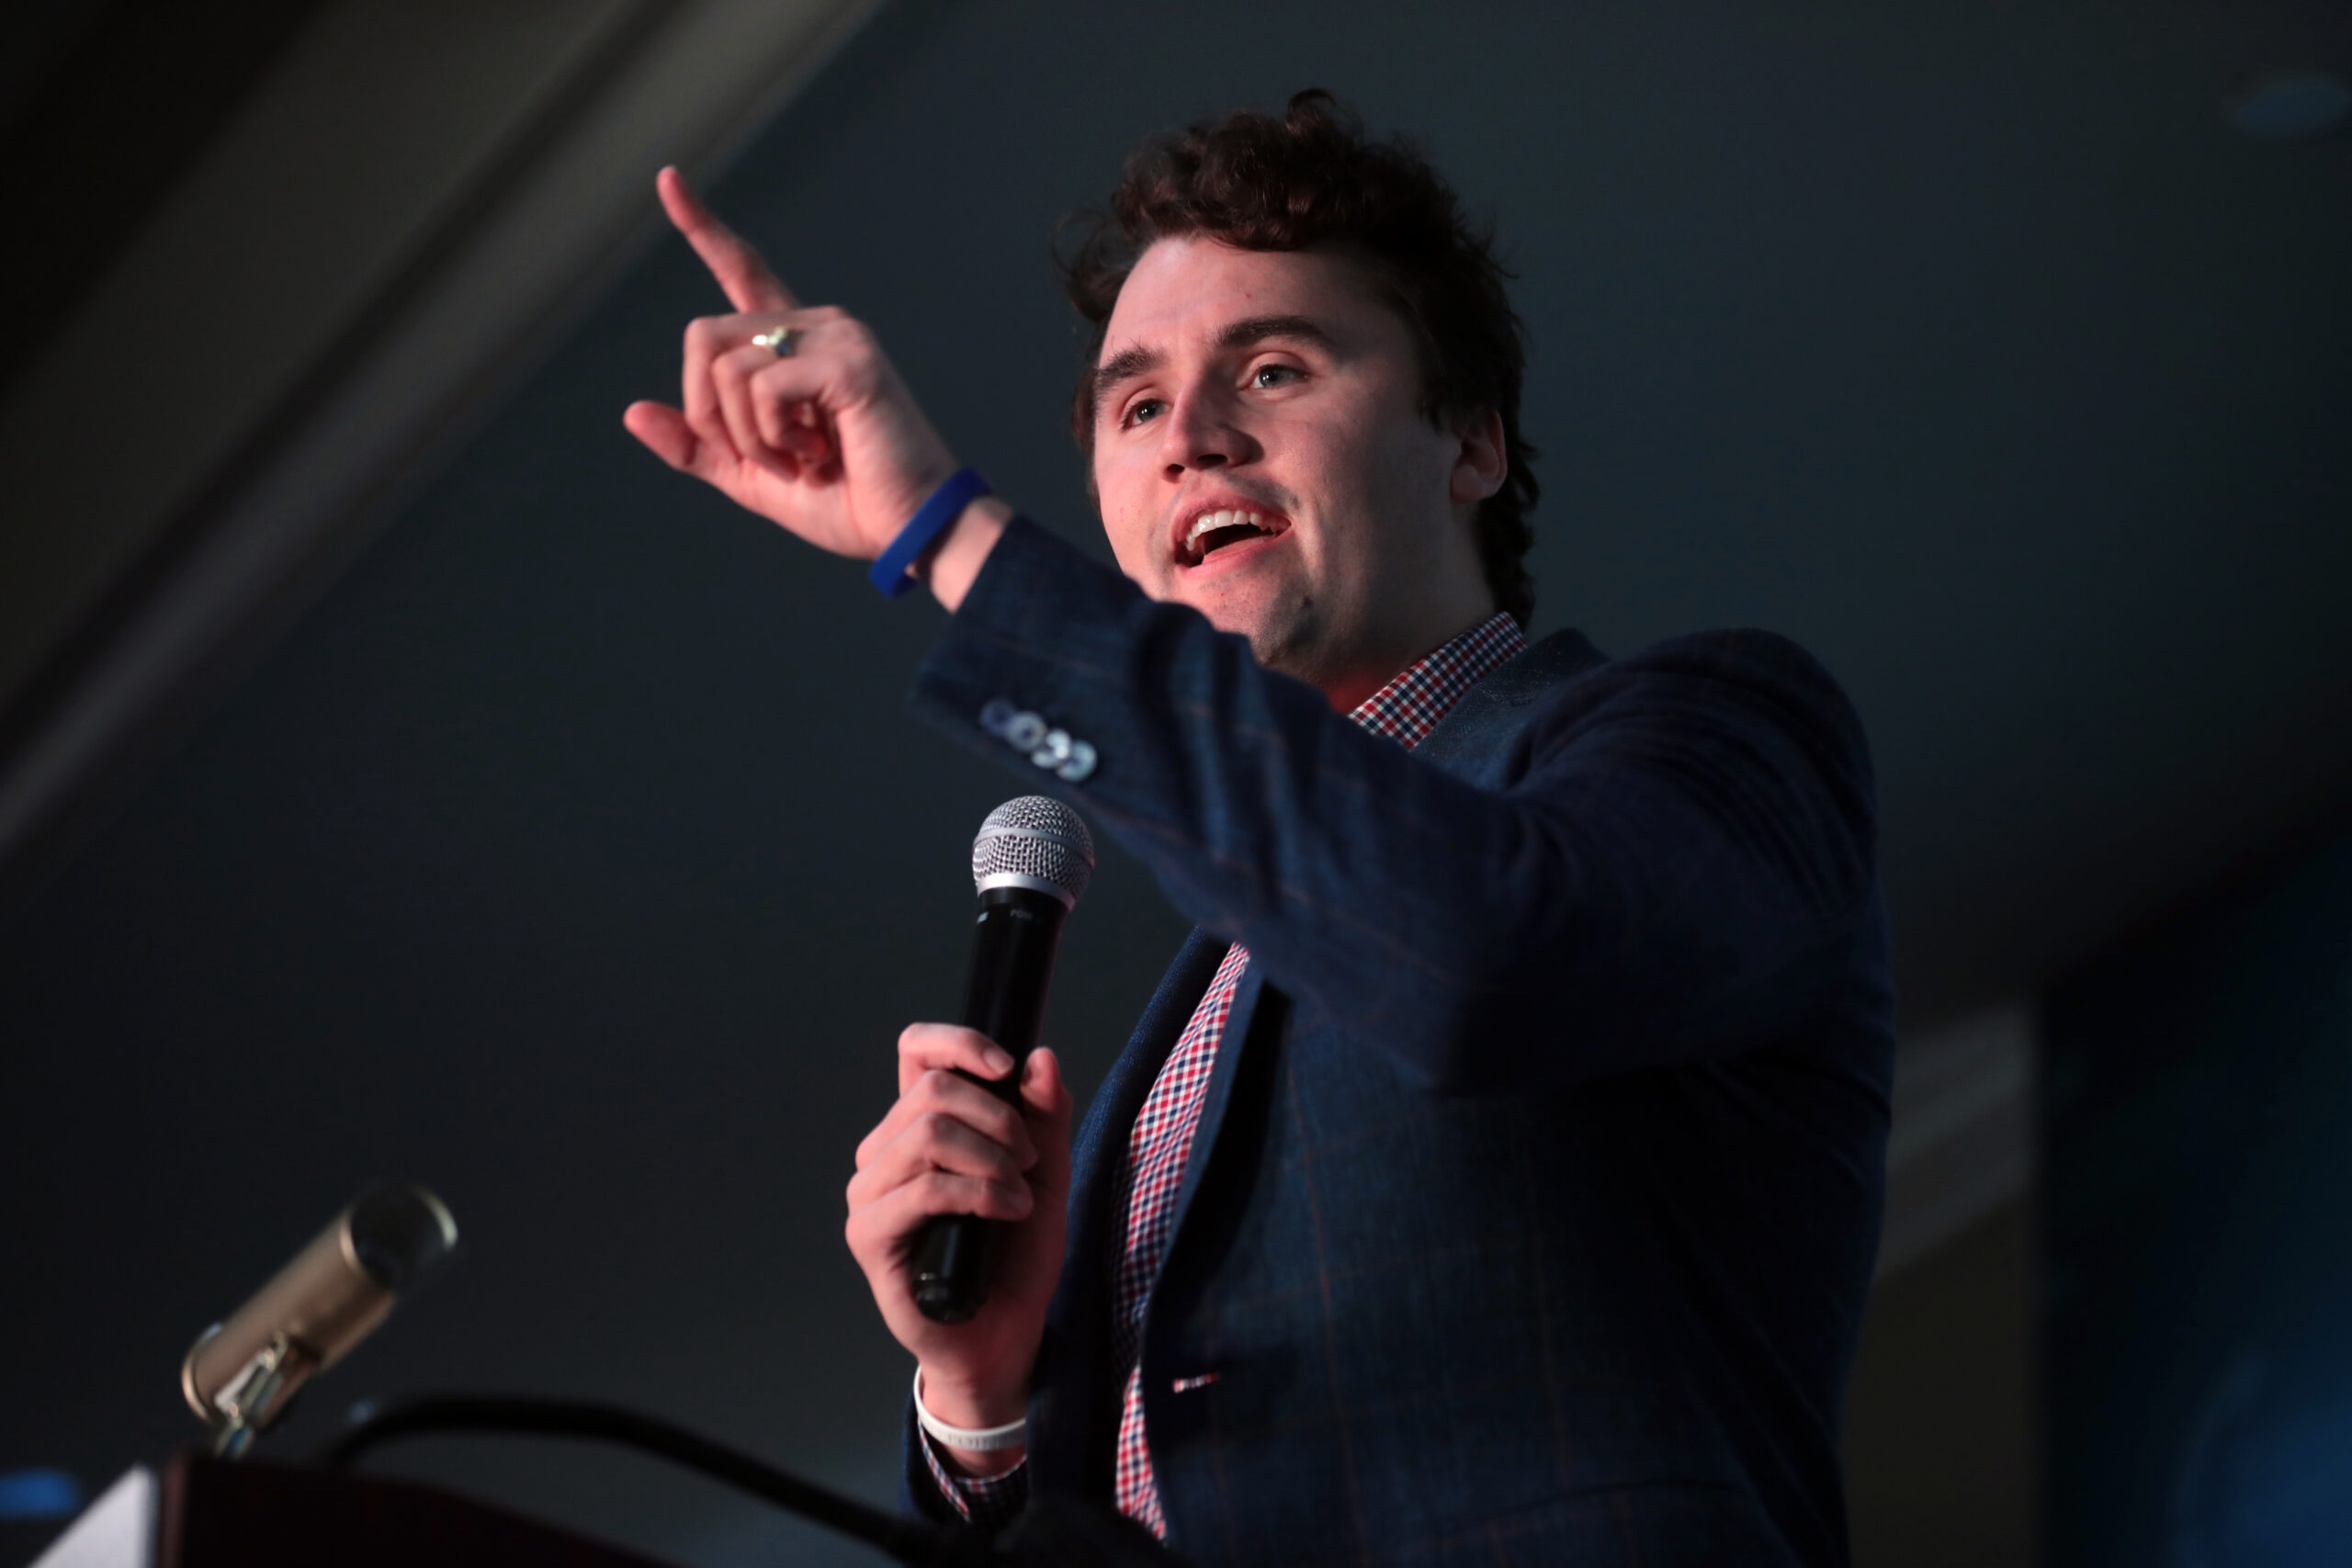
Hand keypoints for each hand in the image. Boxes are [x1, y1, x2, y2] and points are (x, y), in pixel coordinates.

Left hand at [623, 168, 964, 562]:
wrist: (908, 529)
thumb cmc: (847, 501)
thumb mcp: (751, 475)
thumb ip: (697, 446)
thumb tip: (632, 412)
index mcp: (792, 345)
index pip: (740, 271)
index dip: (702, 228)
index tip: (668, 179)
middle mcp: (814, 324)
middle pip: (702, 337)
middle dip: (708, 412)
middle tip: (762, 458)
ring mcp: (835, 336)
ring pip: (727, 366)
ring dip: (748, 435)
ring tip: (802, 461)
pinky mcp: (849, 361)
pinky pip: (763, 385)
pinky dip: (773, 436)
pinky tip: (816, 455)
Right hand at [845, 1024, 1071, 1468]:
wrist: (1007, 1331)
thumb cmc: (1017, 1253)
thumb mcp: (1047, 1172)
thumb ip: (1045, 1115)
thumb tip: (1041, 1057)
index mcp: (919, 1124)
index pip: (915, 1051)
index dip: (959, 1043)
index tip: (1007, 1068)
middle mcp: (885, 1152)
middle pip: (932, 1089)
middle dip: (998, 1118)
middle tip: (1030, 1159)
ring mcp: (870, 1192)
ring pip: (927, 1134)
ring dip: (992, 1159)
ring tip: (1020, 1195)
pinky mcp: (869, 1235)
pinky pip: (924, 1188)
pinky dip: (980, 1192)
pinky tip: (1008, 1211)